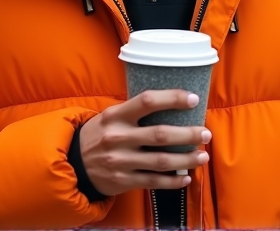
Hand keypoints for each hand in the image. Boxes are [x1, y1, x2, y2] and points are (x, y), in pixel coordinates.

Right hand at [78, 89, 211, 195]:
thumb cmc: (98, 134)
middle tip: (206, 133)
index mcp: (116, 115)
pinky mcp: (124, 181)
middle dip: (187, 134)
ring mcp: (121, 161)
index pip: (147, 101)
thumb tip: (171, 105)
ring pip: (161, 161)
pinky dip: (173, 181)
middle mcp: (118, 137)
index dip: (172, 99)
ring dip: (187, 159)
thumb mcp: (110, 116)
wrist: (73, 163)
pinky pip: (154, 182)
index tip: (193, 99)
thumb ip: (134, 112)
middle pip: (160, 134)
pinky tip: (186, 177)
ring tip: (203, 155)